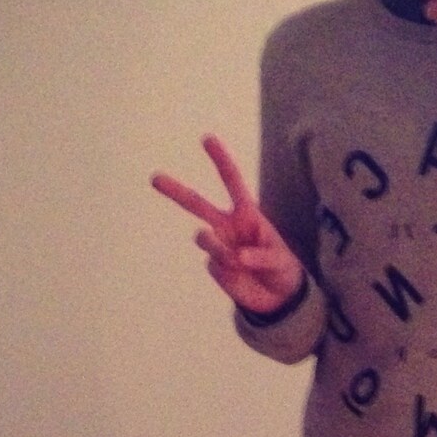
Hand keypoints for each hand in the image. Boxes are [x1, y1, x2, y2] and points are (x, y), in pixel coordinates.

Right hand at [152, 135, 303, 313]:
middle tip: (154, 178)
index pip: (232, 182)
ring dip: (215, 245)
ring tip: (236, 260)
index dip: (221, 161)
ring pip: (204, 238)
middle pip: (197, 204)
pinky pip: (215, 264)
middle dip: (176, 191)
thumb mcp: (280, 261)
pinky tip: (241, 276)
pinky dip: (229, 271)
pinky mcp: (215, 267)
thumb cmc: (281, 269)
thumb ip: (262, 256)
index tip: (207, 139)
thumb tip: (238, 256)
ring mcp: (219, 246)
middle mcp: (228, 226)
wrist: (277, 297)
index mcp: (247, 214)